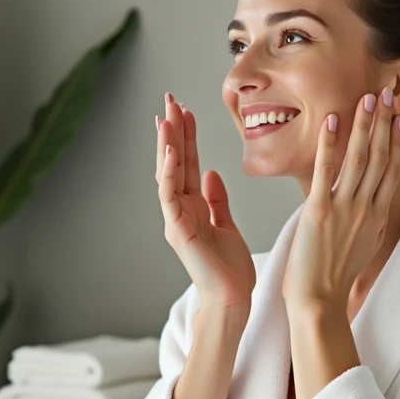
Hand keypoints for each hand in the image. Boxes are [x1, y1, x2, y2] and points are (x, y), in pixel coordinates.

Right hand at [156, 94, 255, 310]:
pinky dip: (169, 172)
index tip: (185, 110)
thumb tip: (211, 174)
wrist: (232, 299)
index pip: (187, 164)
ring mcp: (176, 219)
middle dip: (172, 131)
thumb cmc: (231, 270)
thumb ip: (217, 200)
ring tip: (167, 116)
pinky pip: (170, 196)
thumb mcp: (227, 225)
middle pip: (174, 162)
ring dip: (167, 144)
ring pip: (167, 174)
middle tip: (170, 100)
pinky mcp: (178, 230)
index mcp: (193, 207)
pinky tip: (171, 150)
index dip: (186, 137)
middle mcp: (180, 210)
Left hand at [282, 87, 399, 309]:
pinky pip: (327, 171)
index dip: (397, 141)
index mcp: (378, 217)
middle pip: (381, 157)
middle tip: (387, 93)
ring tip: (368, 98)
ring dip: (364, 126)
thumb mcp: (364, 248)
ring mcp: (345, 209)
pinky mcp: (320, 211)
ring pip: (360, 159)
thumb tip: (372, 208)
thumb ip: (369, 223)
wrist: (320, 301)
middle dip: (385, 122)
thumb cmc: (335, 279)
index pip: (392, 170)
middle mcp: (367, 209)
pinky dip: (330, 145)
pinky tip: (331, 121)